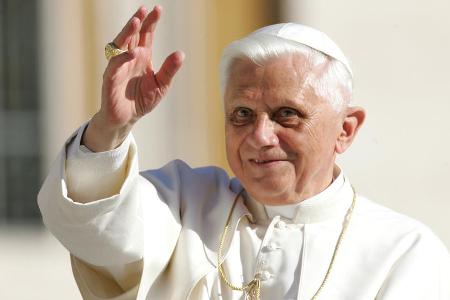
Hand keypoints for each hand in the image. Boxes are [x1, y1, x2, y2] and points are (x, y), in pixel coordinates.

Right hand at [83, 5, 183, 151]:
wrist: (127, 119)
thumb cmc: (142, 100)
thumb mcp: (161, 85)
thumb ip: (169, 69)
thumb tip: (181, 53)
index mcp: (142, 57)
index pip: (145, 35)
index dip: (151, 22)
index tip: (157, 9)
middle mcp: (128, 58)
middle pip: (131, 35)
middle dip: (137, 21)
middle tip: (144, 9)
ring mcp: (118, 67)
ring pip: (120, 45)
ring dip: (127, 32)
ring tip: (136, 22)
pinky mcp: (110, 79)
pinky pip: (114, 65)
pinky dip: (123, 58)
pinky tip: (133, 53)